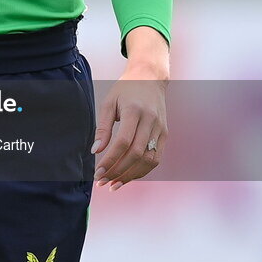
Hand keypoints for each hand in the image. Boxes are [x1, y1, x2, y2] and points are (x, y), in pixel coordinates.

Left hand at [91, 59, 167, 192]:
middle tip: (103, 182)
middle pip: (136, 154)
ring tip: (114, 184)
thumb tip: (96, 151)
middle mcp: (150, 121)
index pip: (123, 142)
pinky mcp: (164, 134)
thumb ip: (103, 127)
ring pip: (148, 160)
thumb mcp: (109, 102)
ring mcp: (160, 129)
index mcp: (135, 111)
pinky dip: (142, 170)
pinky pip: (155, 158)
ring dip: (131, 176)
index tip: (98, 173)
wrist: (150, 78)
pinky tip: (128, 176)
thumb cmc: (126, 89)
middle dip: (118, 172)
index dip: (110, 160)